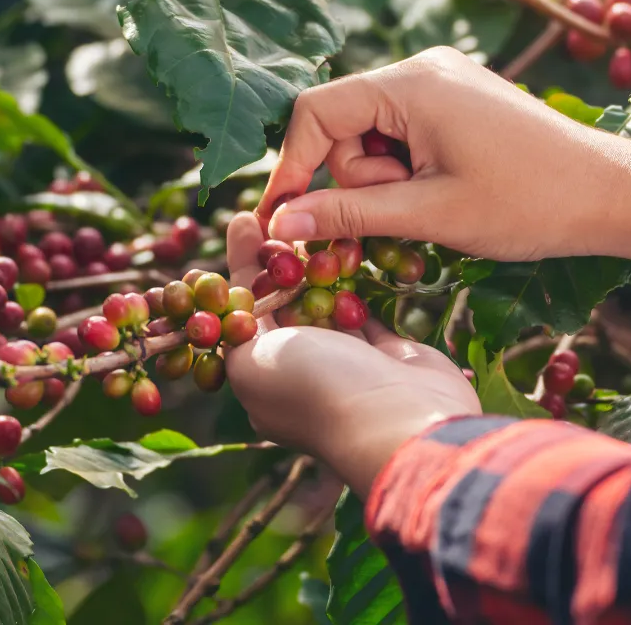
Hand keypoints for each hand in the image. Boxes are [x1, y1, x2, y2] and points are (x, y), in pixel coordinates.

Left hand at [223, 213, 479, 497]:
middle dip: (276, 261)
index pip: (243, 316)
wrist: (401, 419)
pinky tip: (346, 243)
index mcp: (263, 382)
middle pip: (282, 306)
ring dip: (316, 266)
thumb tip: (229, 298)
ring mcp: (347, 363)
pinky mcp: (387, 352)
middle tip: (275, 212)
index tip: (243, 221)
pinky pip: (363, 309)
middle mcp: (302, 373)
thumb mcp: (252, 361)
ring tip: (310, 218)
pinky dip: (355, 281)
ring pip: (324, 304)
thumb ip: (238, 327)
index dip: (240, 269)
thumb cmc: (317, 389)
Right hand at [256, 47, 630, 305]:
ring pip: (372, 133)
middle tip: (406, 213)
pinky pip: (403, 131)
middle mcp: (423, 68)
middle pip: (343, 124)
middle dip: (358, 178)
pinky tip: (446, 189)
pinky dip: (408, 167)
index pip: (316, 112)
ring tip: (437, 202)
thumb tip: (282, 223)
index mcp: (412, 83)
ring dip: (386, 178)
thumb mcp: (432, 214)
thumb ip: (351, 214)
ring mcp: (444, 80)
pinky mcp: (459, 99)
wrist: (617, 192)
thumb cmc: (531, 204)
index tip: (284, 221)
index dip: (292, 167)